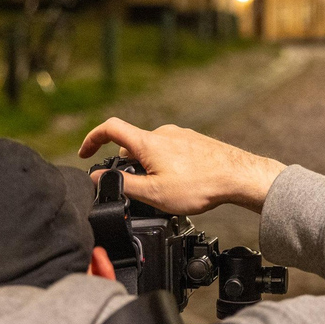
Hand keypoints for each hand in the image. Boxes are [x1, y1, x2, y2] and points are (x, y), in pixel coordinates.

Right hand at [78, 118, 285, 214]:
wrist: (239, 177)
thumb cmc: (199, 185)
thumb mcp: (153, 194)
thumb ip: (122, 185)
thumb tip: (96, 179)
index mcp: (147, 142)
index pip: (109, 129)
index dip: (91, 139)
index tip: (85, 154)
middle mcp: (162, 133)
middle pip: (132, 145)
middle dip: (128, 167)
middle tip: (138, 190)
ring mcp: (180, 136)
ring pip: (153, 150)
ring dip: (149, 167)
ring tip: (165, 191)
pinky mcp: (194, 142)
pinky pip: (171, 152)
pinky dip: (167, 166)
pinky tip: (182, 184)